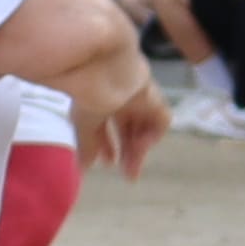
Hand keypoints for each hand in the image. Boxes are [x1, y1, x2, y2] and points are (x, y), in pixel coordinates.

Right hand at [78, 56, 169, 172]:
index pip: (108, 125)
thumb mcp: (84, 124)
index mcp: (103, 99)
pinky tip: (141, 146)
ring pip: (145, 127)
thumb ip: (86, 146)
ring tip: (133, 167)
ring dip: (140, 149)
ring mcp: (141, 98)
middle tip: (128, 175)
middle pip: (130, 130)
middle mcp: (123, 99)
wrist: (104, 69)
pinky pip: (160, 121)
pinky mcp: (156, 98)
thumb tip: (84, 168)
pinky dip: (152, 137)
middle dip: (128, 153)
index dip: (108, 145)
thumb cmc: (89, 93)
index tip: (107, 163)